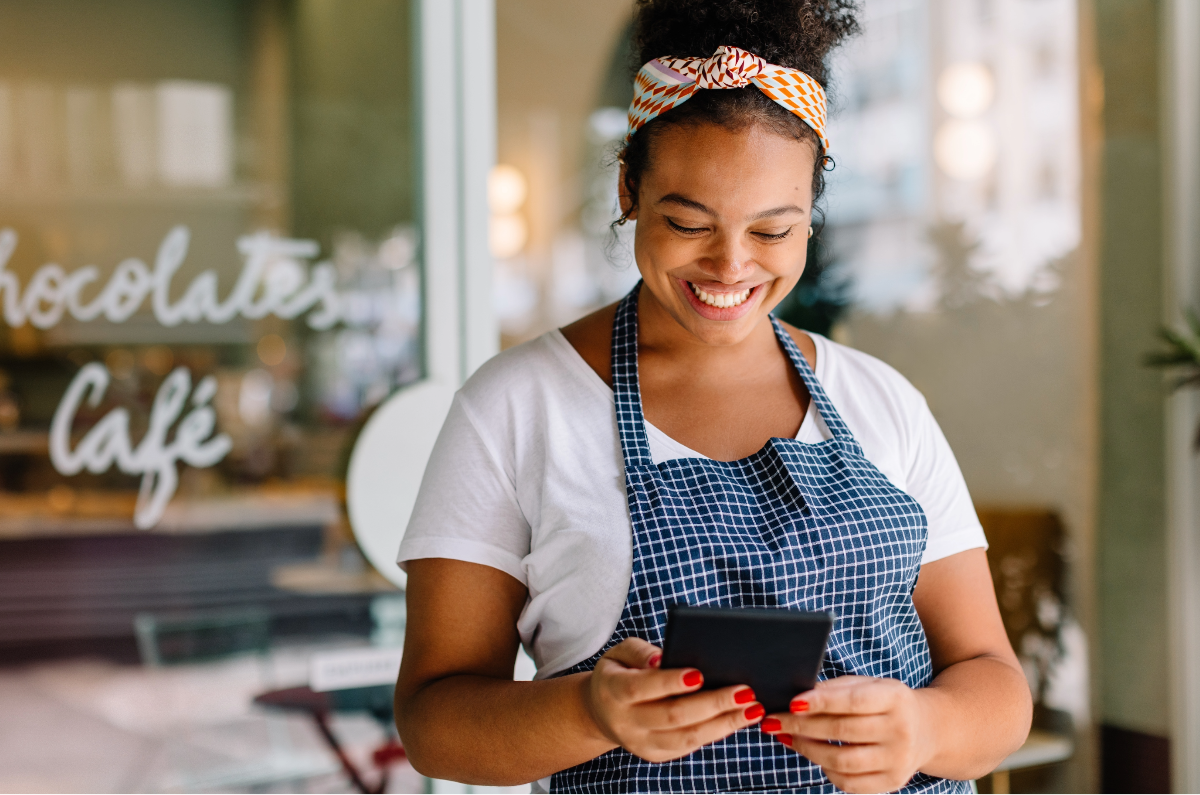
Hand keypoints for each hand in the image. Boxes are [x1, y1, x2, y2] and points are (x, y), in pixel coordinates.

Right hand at [584, 637, 764, 762]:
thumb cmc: (619, 672)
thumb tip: (663, 659)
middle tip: (745, 691)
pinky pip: (690, 746)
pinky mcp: (657, 755)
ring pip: (686, 738)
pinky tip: (738, 719)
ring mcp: (642, 743)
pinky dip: (717, 732)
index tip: (699, 673)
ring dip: (724, 724)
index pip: (642, 688)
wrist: (600, 712)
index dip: (670, 682)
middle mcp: (626, 722)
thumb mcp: (619, 653)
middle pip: (672, 716)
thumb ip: (640, 652)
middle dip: (712, 704)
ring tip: (753, 709)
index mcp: (613, 692)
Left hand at [759, 675, 933, 792]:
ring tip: (789, 737)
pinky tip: (813, 754)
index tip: (792, 702)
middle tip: (774, 720)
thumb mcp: (868, 685)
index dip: (821, 702)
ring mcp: (898, 760)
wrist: (925, 730)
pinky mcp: (892, 782)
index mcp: (895, 698)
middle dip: (802, 726)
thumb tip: (798, 697)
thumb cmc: (884, 702)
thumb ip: (837, 689)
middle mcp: (900, 731)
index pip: (853, 701)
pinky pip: (849, 783)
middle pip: (842, 731)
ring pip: (842, 761)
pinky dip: (825, 769)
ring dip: (808, 749)